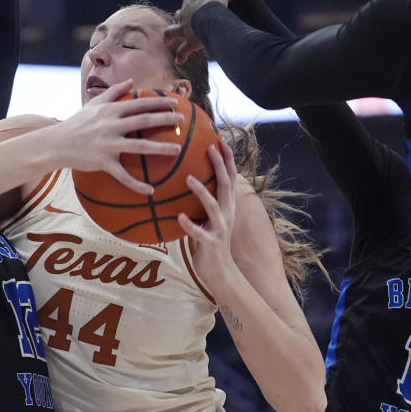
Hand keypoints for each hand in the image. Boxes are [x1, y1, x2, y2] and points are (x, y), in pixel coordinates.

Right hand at [56, 80, 183, 194]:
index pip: (139, 103)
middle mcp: (111, 125)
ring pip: (139, 146)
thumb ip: (113, 91)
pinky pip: (123, 175)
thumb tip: (131, 81)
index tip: (175, 102)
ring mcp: (108, 144)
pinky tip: (151, 190)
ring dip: (160, 147)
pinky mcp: (103, 161)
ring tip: (177, 150)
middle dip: (165, 119)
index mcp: (110, 110)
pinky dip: (137, 184)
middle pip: (144, 120)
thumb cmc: (76, 123)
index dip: (158, 102)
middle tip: (181, 120)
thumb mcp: (93, 104)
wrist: (56, 143)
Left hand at [162, 0, 227, 64]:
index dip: (191, 4)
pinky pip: (183, 52)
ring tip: (170, 45)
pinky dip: (181, 56)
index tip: (193, 6)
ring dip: (172, 39)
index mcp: (189, 2)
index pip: (188, 3)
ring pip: (174, 35)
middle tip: (174, 27)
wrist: (210, 18)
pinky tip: (179, 61)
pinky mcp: (189, 44)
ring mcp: (184, 30)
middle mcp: (183, 16)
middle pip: (177, 18)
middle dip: (175, 22)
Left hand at [178, 140, 239, 280]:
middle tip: (210, 147)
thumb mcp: (209, 219)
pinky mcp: (210, 243)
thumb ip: (203, 202)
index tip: (220, 139)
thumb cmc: (209, 242)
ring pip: (213, 206)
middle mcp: (227, 213)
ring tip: (188, 178)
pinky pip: (198, 232)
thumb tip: (185, 182)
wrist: (220, 272)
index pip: (230, 177)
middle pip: (226, 184)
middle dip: (220, 164)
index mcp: (227, 206)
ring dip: (201, 191)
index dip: (227, 158)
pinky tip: (180, 217)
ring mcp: (220, 228)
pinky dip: (190, 224)